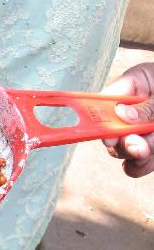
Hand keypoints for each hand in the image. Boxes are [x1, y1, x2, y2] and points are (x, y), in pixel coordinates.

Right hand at [101, 62, 153, 177]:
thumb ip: (149, 104)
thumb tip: (121, 116)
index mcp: (136, 85)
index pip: (105, 101)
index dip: (101, 118)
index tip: (109, 134)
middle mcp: (133, 110)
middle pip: (112, 131)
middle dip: (124, 142)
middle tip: (138, 146)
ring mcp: (144, 131)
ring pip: (126, 151)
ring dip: (136, 156)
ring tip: (148, 152)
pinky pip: (141, 163)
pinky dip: (145, 164)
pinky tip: (152, 157)